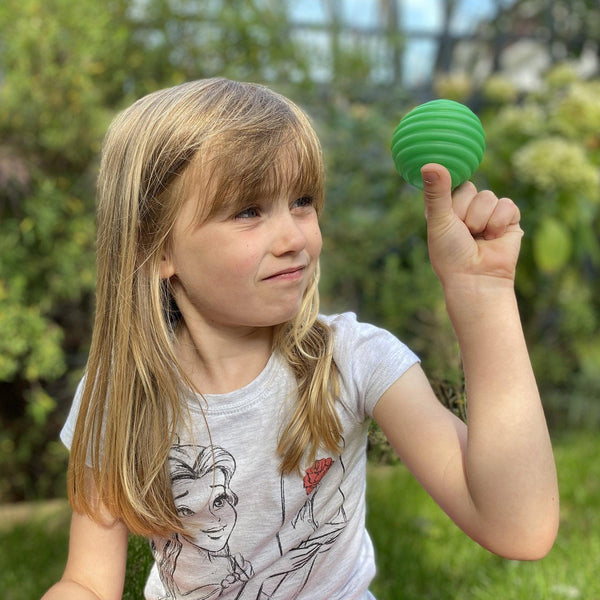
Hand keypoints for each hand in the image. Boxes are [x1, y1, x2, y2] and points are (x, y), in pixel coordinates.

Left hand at [421, 163, 522, 288]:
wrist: (476, 278)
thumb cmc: (451, 254)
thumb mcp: (439, 220)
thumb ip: (437, 192)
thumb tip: (429, 163)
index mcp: (445, 208)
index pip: (449, 183)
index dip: (449, 195)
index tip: (447, 206)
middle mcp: (466, 209)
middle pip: (470, 188)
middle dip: (464, 212)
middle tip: (462, 232)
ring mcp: (488, 213)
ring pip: (488, 196)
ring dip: (480, 220)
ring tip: (477, 238)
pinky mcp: (509, 219)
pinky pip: (507, 205)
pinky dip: (498, 223)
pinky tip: (493, 238)